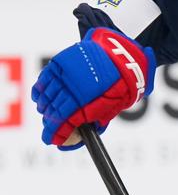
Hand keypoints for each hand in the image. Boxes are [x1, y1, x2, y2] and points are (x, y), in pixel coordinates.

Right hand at [31, 27, 155, 147]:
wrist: (122, 54)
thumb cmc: (122, 83)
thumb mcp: (114, 106)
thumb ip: (97, 118)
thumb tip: (82, 131)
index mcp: (86, 99)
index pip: (64, 120)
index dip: (56, 132)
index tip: (51, 140)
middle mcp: (73, 85)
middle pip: (53, 108)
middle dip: (50, 122)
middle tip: (50, 130)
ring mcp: (66, 72)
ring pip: (46, 93)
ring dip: (44, 107)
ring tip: (45, 114)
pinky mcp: (62, 61)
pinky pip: (45, 77)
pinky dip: (39, 89)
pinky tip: (38, 97)